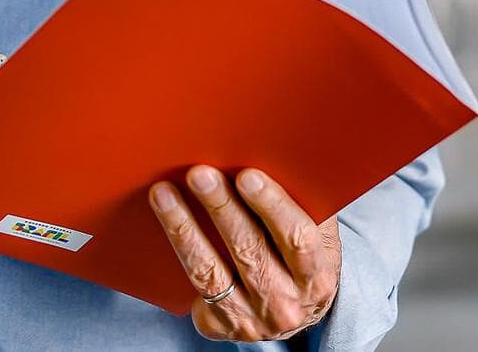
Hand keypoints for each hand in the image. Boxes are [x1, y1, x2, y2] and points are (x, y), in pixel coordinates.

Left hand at [149, 165, 340, 341]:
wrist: (294, 309)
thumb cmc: (300, 256)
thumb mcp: (317, 235)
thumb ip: (302, 204)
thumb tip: (271, 152)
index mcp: (316, 276)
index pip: (296, 238)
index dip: (272, 205)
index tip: (247, 175)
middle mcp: (285, 304)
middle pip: (248, 251)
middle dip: (220, 208)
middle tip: (199, 174)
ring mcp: (251, 319)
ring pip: (211, 272)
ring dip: (184, 228)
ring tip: (164, 193)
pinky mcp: (220, 325)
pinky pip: (194, 290)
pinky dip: (178, 254)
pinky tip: (161, 224)